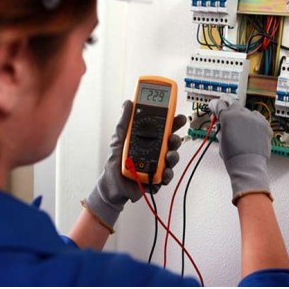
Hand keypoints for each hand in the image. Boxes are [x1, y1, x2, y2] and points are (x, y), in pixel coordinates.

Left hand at [83, 100, 186, 230]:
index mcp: (148, 140)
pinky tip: (163, 172)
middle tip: (172, 138)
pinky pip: (166, 176)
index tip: (177, 117)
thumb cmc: (116, 161)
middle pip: (171, 143)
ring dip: (173, 156)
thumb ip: (124, 122)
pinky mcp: (156, 179)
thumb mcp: (118, 139)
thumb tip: (128, 104)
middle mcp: (155, 151)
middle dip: (175, 139)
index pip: (164, 128)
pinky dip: (166, 174)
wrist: (111, 185)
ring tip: (168, 156)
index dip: (172, 122)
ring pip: (171, 159)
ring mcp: (157, 165)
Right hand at [209, 95, 272, 204]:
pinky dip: (253, 122)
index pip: (218, 104)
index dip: (214, 106)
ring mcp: (255, 118)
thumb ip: (221, 127)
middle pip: (232, 103)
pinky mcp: (265, 124)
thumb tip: (222, 123)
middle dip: (227, 108)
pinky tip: (250, 131)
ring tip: (240, 129)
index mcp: (227, 116)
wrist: (248, 166)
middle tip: (225, 114)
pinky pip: (257, 118)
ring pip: (245, 111)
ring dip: (241, 116)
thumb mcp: (220, 139)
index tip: (214, 107)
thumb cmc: (233, 156)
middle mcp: (242, 113)